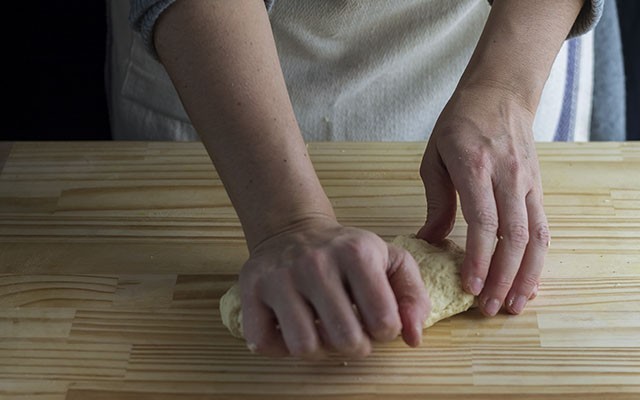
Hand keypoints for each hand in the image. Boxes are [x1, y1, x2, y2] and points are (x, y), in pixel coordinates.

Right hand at [239, 216, 430, 358]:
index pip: (384, 323)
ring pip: (304, 347)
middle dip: (355, 345)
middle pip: (345, 340)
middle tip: (350, 329)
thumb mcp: (390, 260)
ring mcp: (279, 276)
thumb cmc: (347, 253)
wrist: (293, 229)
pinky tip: (292, 328)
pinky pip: (265, 343)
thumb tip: (413, 338)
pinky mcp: (251, 289)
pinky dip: (280, 347)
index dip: (385, 331)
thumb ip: (413, 297)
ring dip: (318, 350)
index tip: (375, 318)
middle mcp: (315, 262)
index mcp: (356, 253)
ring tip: (321, 330)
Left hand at [417, 83, 549, 316]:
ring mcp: (528, 182)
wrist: (500, 94)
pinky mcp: (538, 187)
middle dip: (502, 277)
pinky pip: (543, 227)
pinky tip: (530, 280)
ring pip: (535, 237)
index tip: (470, 286)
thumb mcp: (435, 157)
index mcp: (475, 167)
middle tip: (488, 307)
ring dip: (526, 275)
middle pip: (513, 236)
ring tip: (512, 304)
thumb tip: (430, 242)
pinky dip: (539, 258)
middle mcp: (507, 176)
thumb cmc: (460, 124)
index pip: (483, 221)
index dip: (478, 258)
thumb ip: (436, 201)